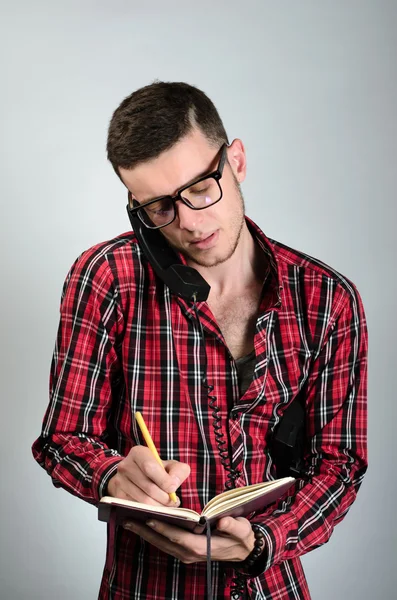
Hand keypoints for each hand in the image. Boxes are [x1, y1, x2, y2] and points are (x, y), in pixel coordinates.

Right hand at [107, 446, 189, 506]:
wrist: (136, 476)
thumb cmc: (157, 470)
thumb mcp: (170, 466)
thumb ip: (178, 471)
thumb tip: (173, 484)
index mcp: (138, 453)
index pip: (150, 467)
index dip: (164, 480)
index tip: (173, 488)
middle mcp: (125, 466)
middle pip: (148, 487)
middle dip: (164, 497)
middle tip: (173, 501)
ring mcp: (119, 481)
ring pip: (143, 500)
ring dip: (159, 506)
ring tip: (166, 504)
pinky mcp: (118, 496)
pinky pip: (137, 507)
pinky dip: (150, 510)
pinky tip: (156, 507)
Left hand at [123, 516, 256, 562]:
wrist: (243, 551)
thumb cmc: (241, 537)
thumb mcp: (242, 530)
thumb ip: (233, 527)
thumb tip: (222, 522)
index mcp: (201, 547)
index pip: (178, 537)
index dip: (163, 528)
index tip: (148, 518)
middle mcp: (190, 553)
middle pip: (163, 541)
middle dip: (145, 530)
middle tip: (127, 518)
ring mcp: (186, 554)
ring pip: (161, 544)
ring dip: (145, 533)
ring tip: (129, 520)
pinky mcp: (184, 551)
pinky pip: (164, 543)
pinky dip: (152, 535)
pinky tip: (142, 525)